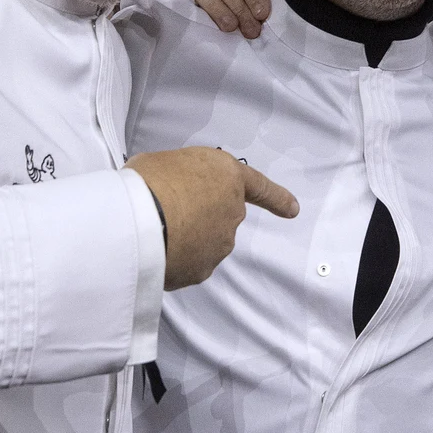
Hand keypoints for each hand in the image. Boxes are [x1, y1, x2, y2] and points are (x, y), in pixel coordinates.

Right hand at [127, 147, 298, 289]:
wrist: (139, 220)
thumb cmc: (150, 181)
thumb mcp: (167, 162)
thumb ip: (183, 177)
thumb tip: (173, 193)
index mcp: (228, 176)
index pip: (260, 188)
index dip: (276, 199)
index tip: (293, 210)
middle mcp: (232, 211)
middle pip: (221, 216)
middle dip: (199, 217)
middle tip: (166, 211)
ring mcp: (221, 243)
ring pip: (204, 242)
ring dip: (186, 239)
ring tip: (155, 231)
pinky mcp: (204, 270)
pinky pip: (190, 264)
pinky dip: (176, 260)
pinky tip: (156, 252)